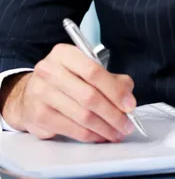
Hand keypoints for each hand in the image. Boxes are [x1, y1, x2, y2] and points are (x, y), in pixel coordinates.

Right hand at [0, 44, 135, 142]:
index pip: (93, 71)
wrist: (30, 93)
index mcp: (64, 54)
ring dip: (104, 128)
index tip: (129, 105)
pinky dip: (91, 135)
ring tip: (117, 133)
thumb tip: (128, 98)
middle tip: (126, 124)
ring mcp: (42, 94)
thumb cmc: (65, 79)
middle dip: (113, 114)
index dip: (114, 90)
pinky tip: (100, 136)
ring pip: (82, 116)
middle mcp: (49, 71)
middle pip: (89, 96)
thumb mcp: (85, 69)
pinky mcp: (39, 116)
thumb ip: (110, 79)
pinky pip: (72, 129)